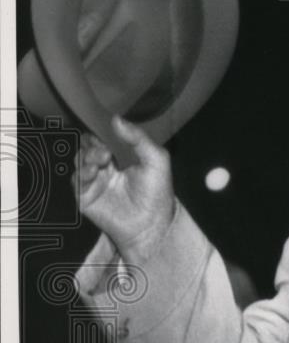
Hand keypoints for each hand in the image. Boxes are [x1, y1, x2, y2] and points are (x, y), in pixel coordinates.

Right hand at [73, 116, 175, 265]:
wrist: (153, 223)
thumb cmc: (157, 193)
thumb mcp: (156, 159)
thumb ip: (138, 138)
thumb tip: (117, 119)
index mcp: (119, 160)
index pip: (102, 141)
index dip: (100, 134)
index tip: (102, 129)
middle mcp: (104, 170)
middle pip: (87, 149)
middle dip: (92, 145)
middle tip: (104, 149)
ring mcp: (93, 184)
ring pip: (79, 162)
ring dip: (87, 157)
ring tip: (101, 159)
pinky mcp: (85, 198)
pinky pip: (76, 182)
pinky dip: (82, 173)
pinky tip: (93, 171)